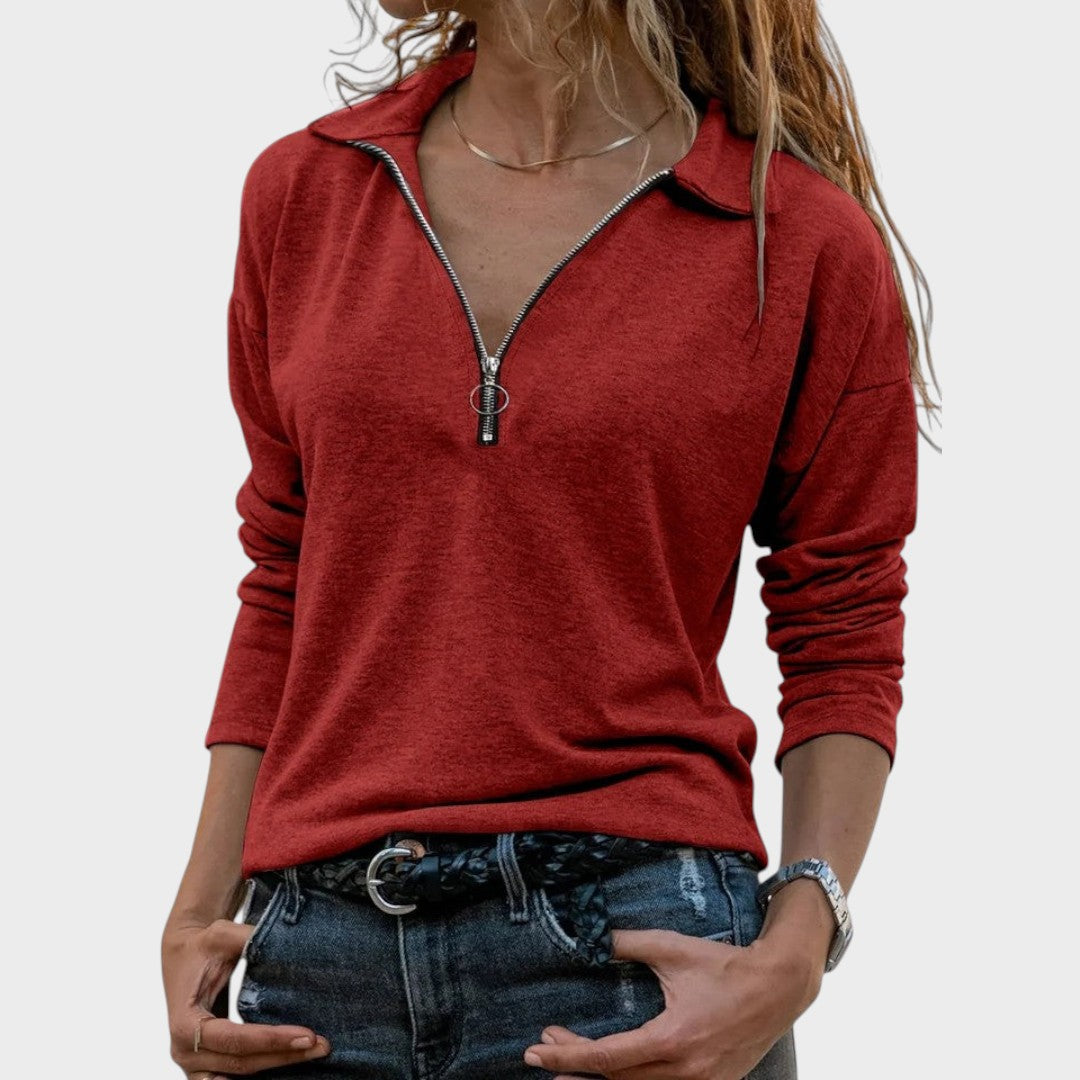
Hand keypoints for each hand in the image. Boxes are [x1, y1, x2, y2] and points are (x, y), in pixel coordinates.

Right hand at [161, 916, 330, 1077]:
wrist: (183, 954)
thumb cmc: (203, 944)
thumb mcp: (222, 935)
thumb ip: (249, 938)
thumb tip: (286, 942)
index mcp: (185, 1023)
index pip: (235, 1039)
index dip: (271, 1039)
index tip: (308, 1034)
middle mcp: (185, 1051)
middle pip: (241, 1064)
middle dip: (285, 1055)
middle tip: (323, 1045)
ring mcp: (193, 1064)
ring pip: (240, 1076)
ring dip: (278, 1067)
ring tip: (314, 1054)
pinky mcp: (204, 1066)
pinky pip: (234, 1078)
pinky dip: (262, 1071)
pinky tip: (290, 1061)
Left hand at [522, 927, 821, 1079]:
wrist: (778, 987)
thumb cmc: (724, 966)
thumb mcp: (672, 948)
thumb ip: (630, 943)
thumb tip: (594, 936)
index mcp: (671, 1040)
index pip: (606, 1057)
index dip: (566, 1055)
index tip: (536, 1050)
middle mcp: (684, 1071)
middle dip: (574, 1067)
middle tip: (545, 1052)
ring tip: (570, 1068)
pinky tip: (616, 1073)